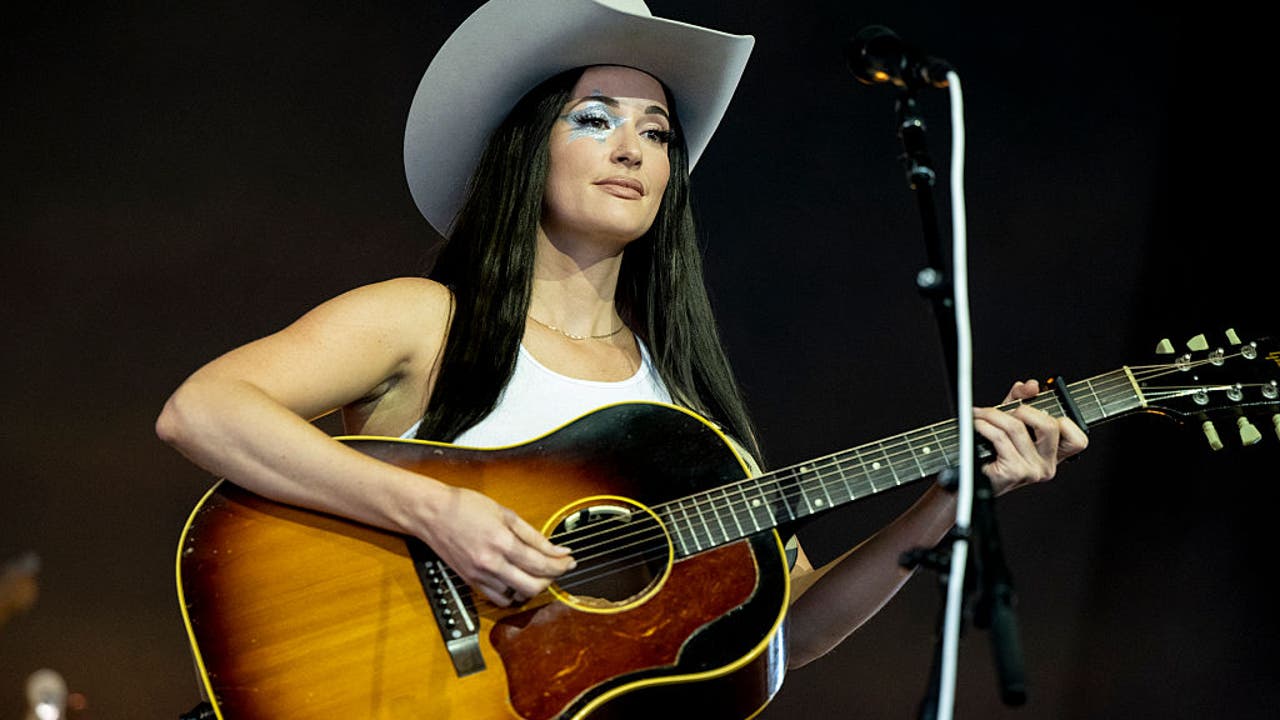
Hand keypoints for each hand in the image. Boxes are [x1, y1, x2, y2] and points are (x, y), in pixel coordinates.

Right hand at [418, 486, 575, 606]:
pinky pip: (499, 599)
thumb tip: (557, 549)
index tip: (569, 561)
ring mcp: (479, 576)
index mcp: (501, 541)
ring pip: (517, 596)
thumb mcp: (505, 513)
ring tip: (536, 573)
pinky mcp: (471, 582)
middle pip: (532, 586)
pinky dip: (513, 594)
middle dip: (550, 579)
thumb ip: (533, 535)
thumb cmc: (465, 507)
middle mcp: (490, 563)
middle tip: (556, 568)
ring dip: (532, 587)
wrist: (432, 514)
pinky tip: (516, 580)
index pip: (541, 563)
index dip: (561, 565)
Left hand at [973, 379, 1088, 495]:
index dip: (1062, 419)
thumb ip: (1021, 399)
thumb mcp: (1011, 420)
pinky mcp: (1015, 472)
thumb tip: (1031, 386)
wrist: (968, 478)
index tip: (1040, 410)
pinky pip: (1000, 438)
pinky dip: (985, 426)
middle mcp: (1048, 466)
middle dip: (1023, 409)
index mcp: (1054, 456)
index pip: (1078, 440)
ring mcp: (1033, 471)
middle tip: (1006, 410)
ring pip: (1018, 428)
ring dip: (993, 415)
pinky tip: (978, 425)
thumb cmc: (991, 450)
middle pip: (1050, 426)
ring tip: (981, 414)